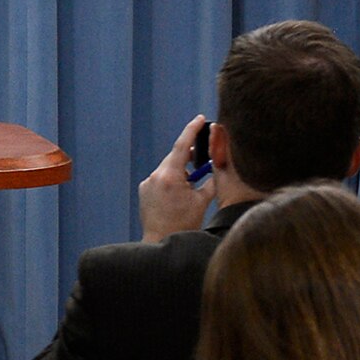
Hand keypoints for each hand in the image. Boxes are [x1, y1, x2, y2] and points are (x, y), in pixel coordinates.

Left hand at [139, 114, 215, 242]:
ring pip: (168, 168)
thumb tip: (216, 166)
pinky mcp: (143, 190)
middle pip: (175, 157)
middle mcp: (155, 176)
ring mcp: (147, 183)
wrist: (161, 240)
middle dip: (190, 156)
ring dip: (181, 171)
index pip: (181, 146)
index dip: (191, 130)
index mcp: (170, 176)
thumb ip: (210, 180)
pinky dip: (172, 180)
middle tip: (204, 158)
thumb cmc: (185, 223)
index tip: (200, 119)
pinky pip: (160, 178)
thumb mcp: (202, 200)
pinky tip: (180, 193)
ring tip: (192, 185)